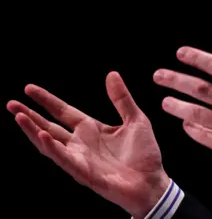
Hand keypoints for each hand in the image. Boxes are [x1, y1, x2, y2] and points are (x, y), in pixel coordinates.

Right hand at [6, 72, 170, 217]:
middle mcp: (81, 143)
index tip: (29, 88)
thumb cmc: (144, 154)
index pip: (63, 112)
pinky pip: (64, 160)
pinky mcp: (84, 173)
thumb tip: (112, 74)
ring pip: (50, 143)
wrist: (153, 182)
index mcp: (91, 129)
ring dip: (33, 130)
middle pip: (49, 126)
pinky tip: (42, 135)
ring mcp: (80, 159)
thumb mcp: (136, 119)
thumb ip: (122, 99)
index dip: (47, 100)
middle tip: (11, 104)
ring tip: (19, 116)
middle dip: (30, 115)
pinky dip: (52, 148)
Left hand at [154, 33, 211, 182]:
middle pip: (200, 88)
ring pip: (196, 113)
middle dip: (176, 80)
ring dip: (177, 105)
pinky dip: (192, 129)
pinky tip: (185, 123)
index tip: (180, 53)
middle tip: (159, 75)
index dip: (197, 58)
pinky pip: (203, 136)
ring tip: (164, 102)